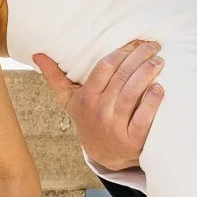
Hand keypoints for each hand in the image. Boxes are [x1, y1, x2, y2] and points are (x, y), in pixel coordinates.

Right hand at [33, 39, 163, 170]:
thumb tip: (37, 54)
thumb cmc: (89, 118)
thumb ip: (54, 77)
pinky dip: (152, 103)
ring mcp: (115, 127)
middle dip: (139, 58)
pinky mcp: (132, 141)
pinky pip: (142, 119)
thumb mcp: (70, 100)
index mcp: (86, 98)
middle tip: (153, 46)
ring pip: (131, 95)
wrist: (105, 154)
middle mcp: (99, 111)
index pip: (104, 67)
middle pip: (121, 77)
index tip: (136, 42)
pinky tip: (160, 88)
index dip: (121, 52)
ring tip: (159, 61)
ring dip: (147, 74)